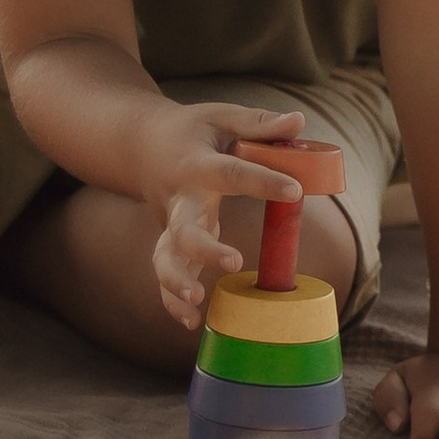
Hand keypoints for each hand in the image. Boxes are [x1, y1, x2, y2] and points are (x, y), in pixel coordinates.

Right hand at [147, 104, 306, 333]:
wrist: (139, 143)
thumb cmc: (192, 130)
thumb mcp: (222, 116)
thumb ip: (259, 124)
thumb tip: (299, 121)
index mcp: (197, 164)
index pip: (233, 173)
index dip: (264, 181)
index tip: (296, 191)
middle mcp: (180, 199)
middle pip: (184, 228)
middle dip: (205, 248)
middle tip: (234, 262)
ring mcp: (171, 224)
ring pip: (165, 257)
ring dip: (176, 280)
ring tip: (196, 300)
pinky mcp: (170, 242)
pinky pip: (165, 274)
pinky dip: (170, 300)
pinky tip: (190, 322)